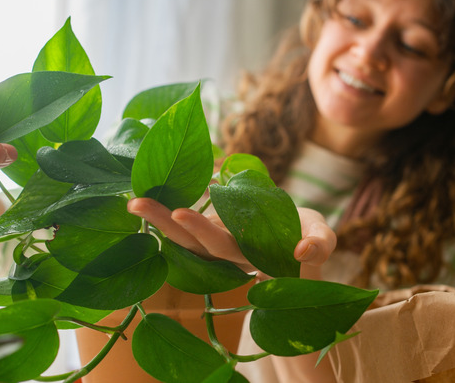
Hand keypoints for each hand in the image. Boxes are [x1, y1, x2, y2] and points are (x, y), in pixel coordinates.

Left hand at [126, 198, 336, 278]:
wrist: (297, 239)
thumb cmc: (309, 238)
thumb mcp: (322, 237)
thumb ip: (320, 244)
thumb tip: (304, 251)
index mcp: (249, 255)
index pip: (221, 247)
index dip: (201, 231)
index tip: (182, 211)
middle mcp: (225, 253)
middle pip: (190, 242)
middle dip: (165, 223)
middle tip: (137, 203)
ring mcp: (214, 241)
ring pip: (182, 236)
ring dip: (157, 220)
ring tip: (133, 202)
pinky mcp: (209, 228)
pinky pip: (182, 224)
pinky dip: (163, 213)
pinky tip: (144, 198)